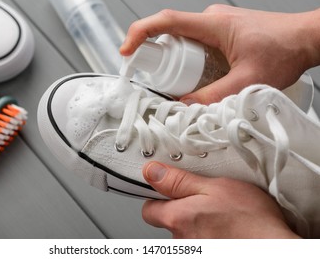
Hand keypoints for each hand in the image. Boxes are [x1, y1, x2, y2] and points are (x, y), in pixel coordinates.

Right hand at [120, 5, 319, 103]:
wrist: (307, 38)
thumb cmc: (285, 50)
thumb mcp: (248, 81)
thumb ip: (214, 97)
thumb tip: (185, 106)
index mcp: (213, 24)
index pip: (166, 21)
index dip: (140, 33)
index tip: (126, 50)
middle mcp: (210, 20)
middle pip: (171, 37)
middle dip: (164, 62)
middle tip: (173, 85)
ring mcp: (214, 25)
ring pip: (183, 43)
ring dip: (180, 65)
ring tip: (197, 83)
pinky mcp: (219, 33)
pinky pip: (195, 45)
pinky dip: (192, 62)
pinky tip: (206, 77)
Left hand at [142, 161, 299, 238]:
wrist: (274, 248)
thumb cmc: (250, 220)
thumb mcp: (214, 186)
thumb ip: (178, 180)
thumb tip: (152, 172)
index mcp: (177, 218)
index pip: (149, 209)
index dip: (159, 197)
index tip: (170, 190)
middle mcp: (180, 241)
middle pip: (168, 221)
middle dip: (181, 210)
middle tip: (204, 202)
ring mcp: (193, 252)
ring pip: (185, 233)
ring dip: (197, 224)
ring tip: (220, 216)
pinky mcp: (204, 256)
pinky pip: (199, 243)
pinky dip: (208, 236)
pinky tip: (225, 230)